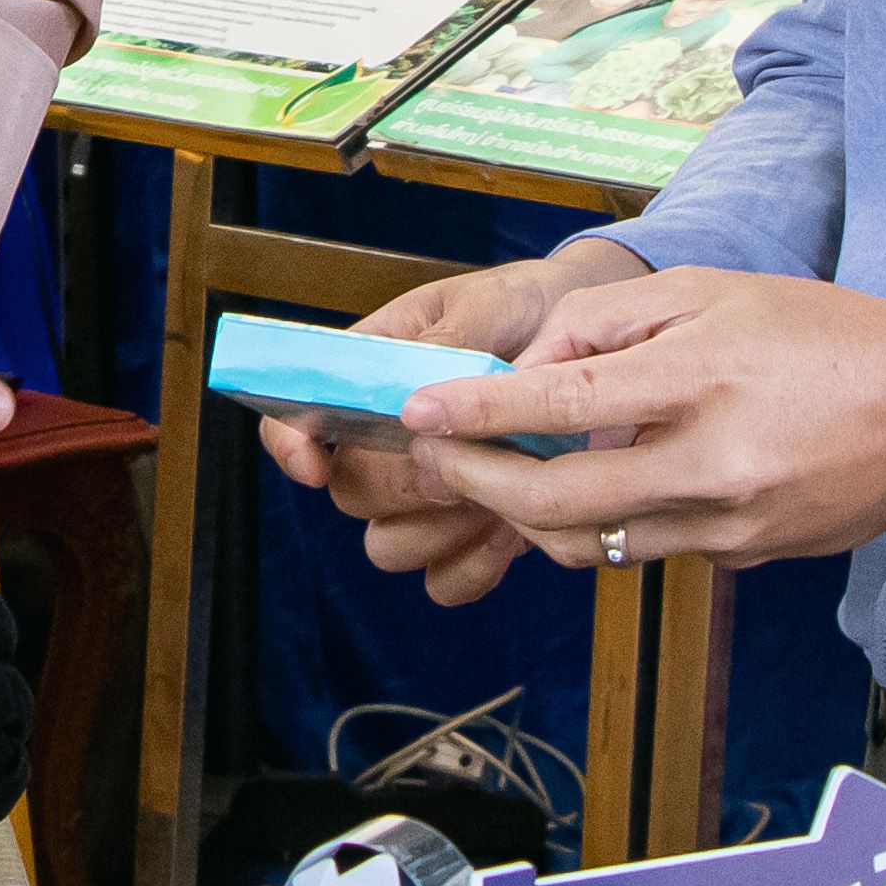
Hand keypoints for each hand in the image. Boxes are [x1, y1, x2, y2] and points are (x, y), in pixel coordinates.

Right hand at [254, 241, 641, 607]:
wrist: (593, 341)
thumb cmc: (527, 308)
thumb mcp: (489, 304)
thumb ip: (447, 347)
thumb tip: (410, 401)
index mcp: (368, 374)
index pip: (294, 418)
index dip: (291, 445)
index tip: (316, 465)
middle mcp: (385, 442)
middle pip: (349, 494)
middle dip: (401, 484)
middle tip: (461, 458)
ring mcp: (427, 494)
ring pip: (390, 548)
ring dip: (439, 530)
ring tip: (498, 489)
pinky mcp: (471, 535)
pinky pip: (447, 582)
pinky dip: (474, 565)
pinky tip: (513, 528)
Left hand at [401, 269, 885, 573]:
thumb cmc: (819, 332)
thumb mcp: (710, 290)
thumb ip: (609, 323)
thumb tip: (533, 372)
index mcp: (701, 379)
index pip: (561, 409)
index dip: (479, 414)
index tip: (420, 413)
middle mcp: (712, 464)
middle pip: (559, 503)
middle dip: (481, 483)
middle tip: (440, 458)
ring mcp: (731, 523)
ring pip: (594, 542)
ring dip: (532, 514)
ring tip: (502, 473)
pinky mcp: (746, 554)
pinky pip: (649, 547)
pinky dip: (605, 521)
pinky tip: (595, 484)